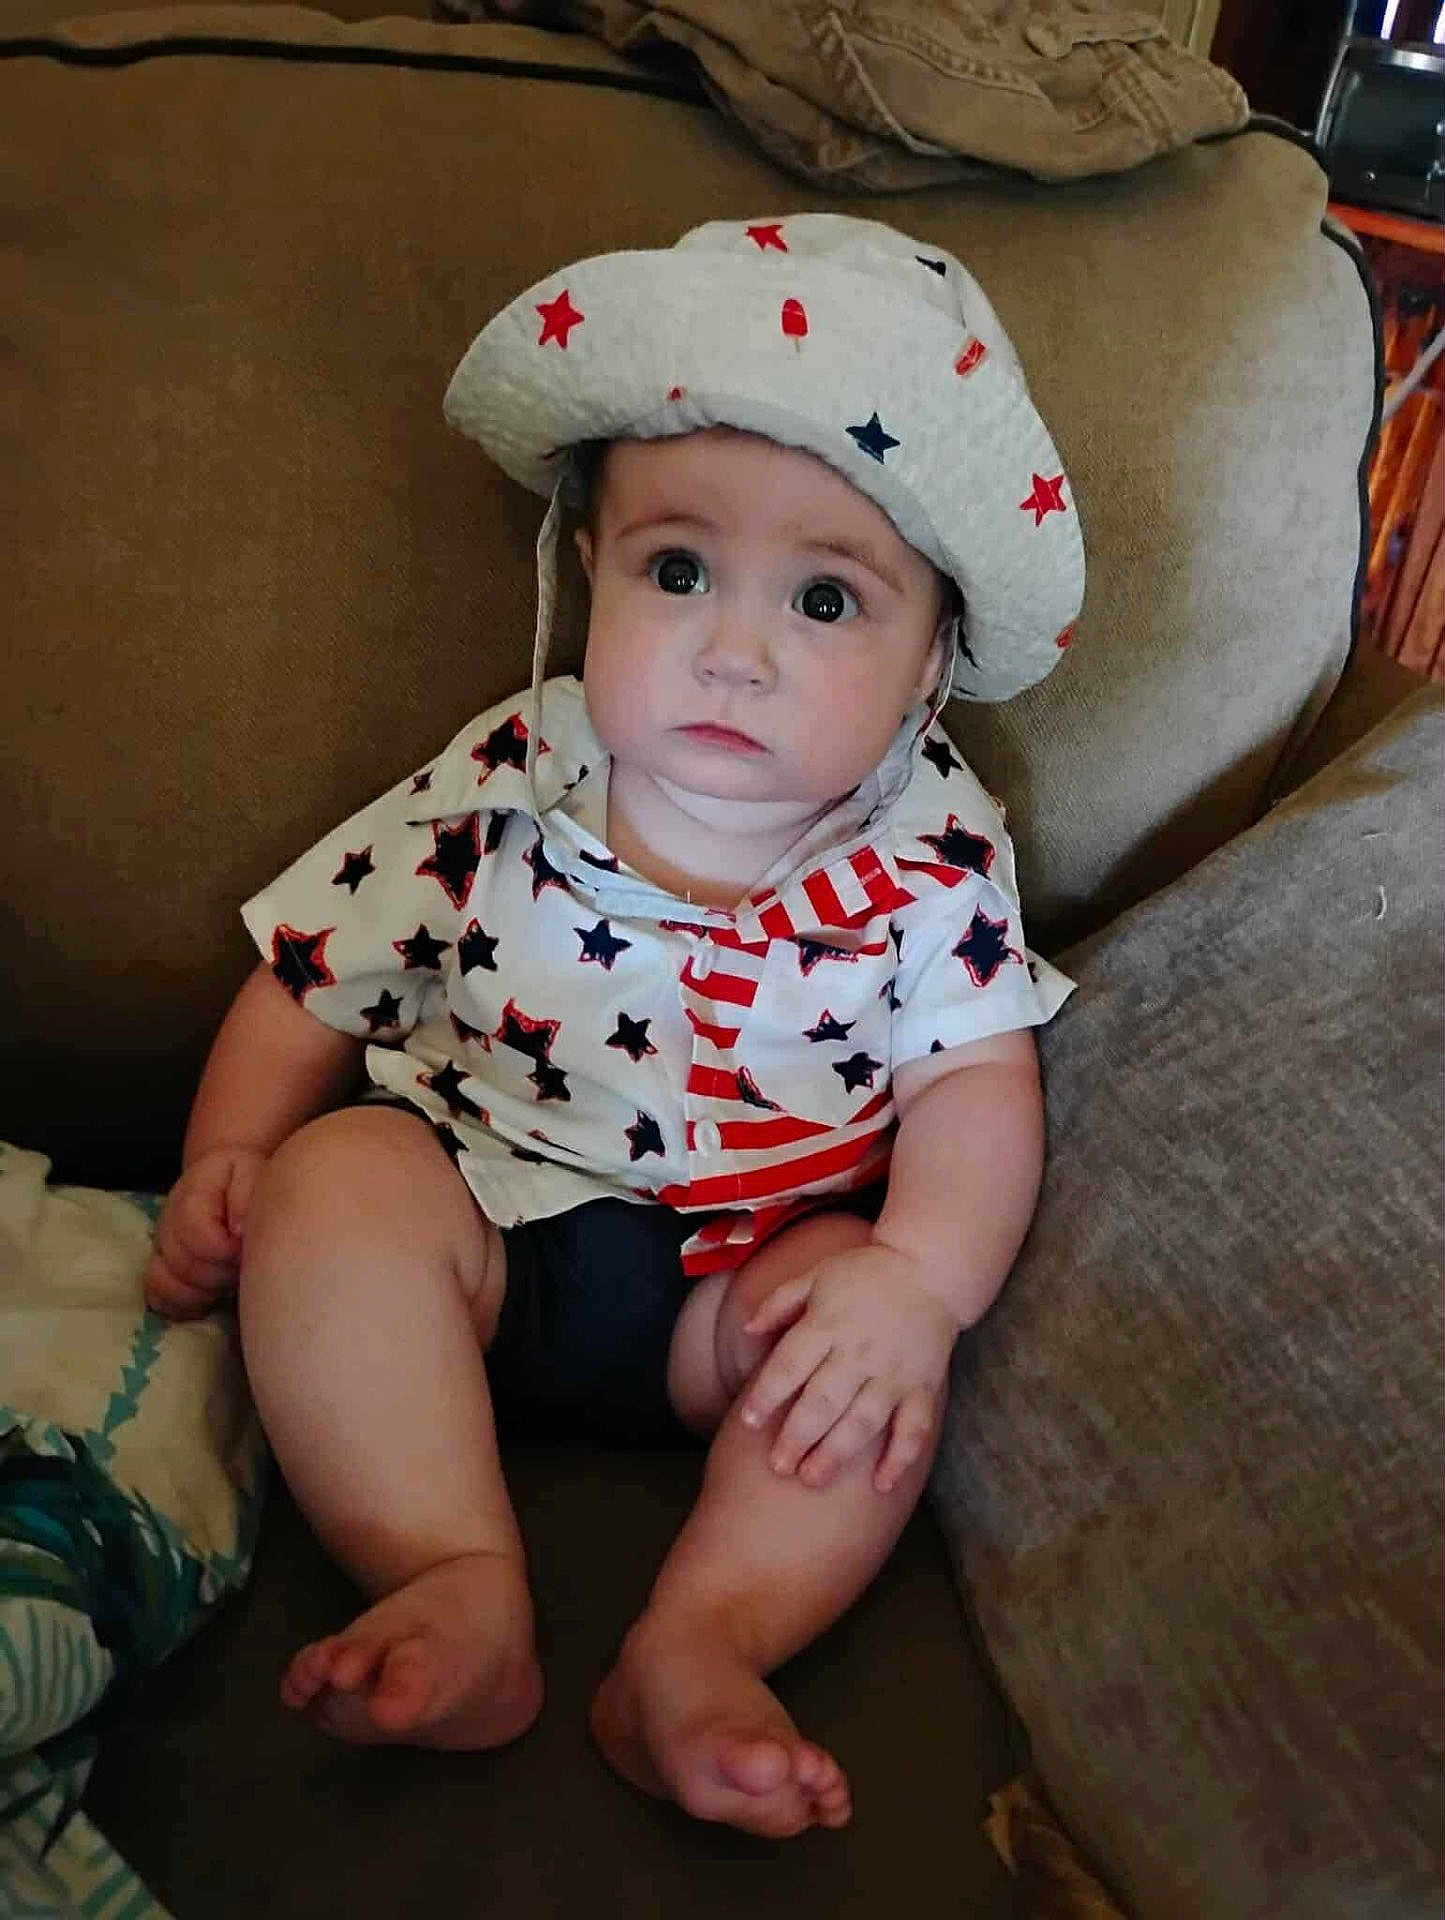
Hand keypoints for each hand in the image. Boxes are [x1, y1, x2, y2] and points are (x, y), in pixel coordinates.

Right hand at [142, 1145, 266, 1319]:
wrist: (230, 1181)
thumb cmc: (247, 1180)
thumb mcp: (253, 1174)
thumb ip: (245, 1196)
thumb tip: (237, 1231)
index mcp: (190, 1196)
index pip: (194, 1235)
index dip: (223, 1251)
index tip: (245, 1249)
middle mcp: (167, 1224)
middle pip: (182, 1265)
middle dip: (220, 1274)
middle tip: (244, 1266)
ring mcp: (161, 1249)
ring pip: (165, 1284)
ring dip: (202, 1292)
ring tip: (228, 1281)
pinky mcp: (162, 1270)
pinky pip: (158, 1298)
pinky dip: (184, 1305)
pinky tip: (210, 1298)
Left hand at [739, 1241, 960, 1493]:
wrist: (930, 1268)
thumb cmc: (866, 1274)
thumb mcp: (817, 1275)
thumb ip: (780, 1302)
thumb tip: (747, 1329)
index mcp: (828, 1323)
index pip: (790, 1365)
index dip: (767, 1395)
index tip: (748, 1423)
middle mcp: (859, 1352)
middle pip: (823, 1401)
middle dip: (797, 1437)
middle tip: (778, 1467)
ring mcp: (894, 1373)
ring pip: (863, 1422)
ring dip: (837, 1453)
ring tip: (811, 1479)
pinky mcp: (923, 1387)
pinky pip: (914, 1429)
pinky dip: (900, 1458)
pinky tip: (881, 1485)